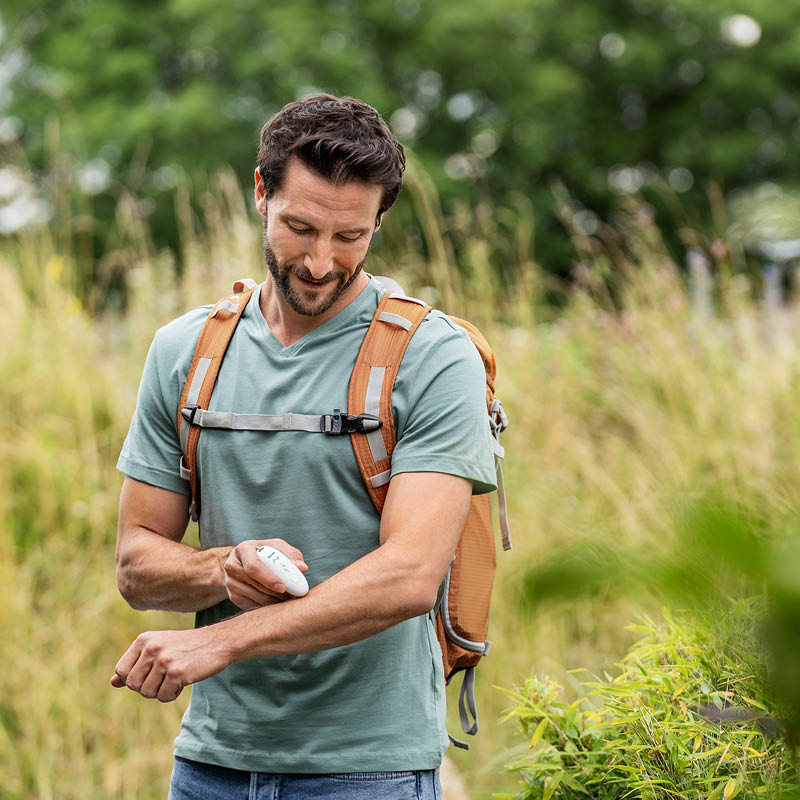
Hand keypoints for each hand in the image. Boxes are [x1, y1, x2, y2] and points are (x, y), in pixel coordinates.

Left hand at [110, 626, 229, 701]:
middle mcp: (151, 648)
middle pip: (132, 684)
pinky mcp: (177, 672)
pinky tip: (183, 682)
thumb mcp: (158, 650)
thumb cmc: (186, 647)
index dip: (134, 679)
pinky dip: (172, 695)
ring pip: (147, 693)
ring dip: (161, 692)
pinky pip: (163, 697)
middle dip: (147, 687)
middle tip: (164, 678)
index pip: (121, 671)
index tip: (151, 673)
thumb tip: (112, 682)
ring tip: (174, 678)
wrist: (217, 642)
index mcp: (144, 640)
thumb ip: (135, 665)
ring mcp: (164, 660)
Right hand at [223, 538, 308, 609]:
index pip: (253, 566)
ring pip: (253, 596)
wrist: (244, 561)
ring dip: (272, 600)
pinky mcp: (232, 596)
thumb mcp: (277, 548)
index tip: (284, 587)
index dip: (268, 578)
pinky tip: (277, 603)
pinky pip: (251, 605)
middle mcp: (232, 566)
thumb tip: (302, 568)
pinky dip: (266, 606)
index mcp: (243, 549)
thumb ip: (291, 555)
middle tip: (291, 596)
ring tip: (288, 599)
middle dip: (274, 592)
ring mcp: (230, 582)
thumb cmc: (265, 552)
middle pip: (254, 583)